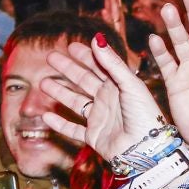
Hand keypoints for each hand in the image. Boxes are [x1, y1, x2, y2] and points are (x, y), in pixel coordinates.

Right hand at [36, 36, 166, 163]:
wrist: (145, 148)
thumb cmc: (144, 115)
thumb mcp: (130, 84)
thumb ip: (113, 63)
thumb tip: (96, 39)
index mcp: (119, 86)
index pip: (99, 67)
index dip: (86, 56)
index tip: (71, 46)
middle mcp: (108, 101)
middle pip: (84, 81)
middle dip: (67, 70)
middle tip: (51, 58)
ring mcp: (100, 119)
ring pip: (75, 103)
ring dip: (60, 93)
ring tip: (43, 83)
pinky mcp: (94, 137)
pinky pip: (73, 130)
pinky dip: (60, 124)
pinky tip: (46, 116)